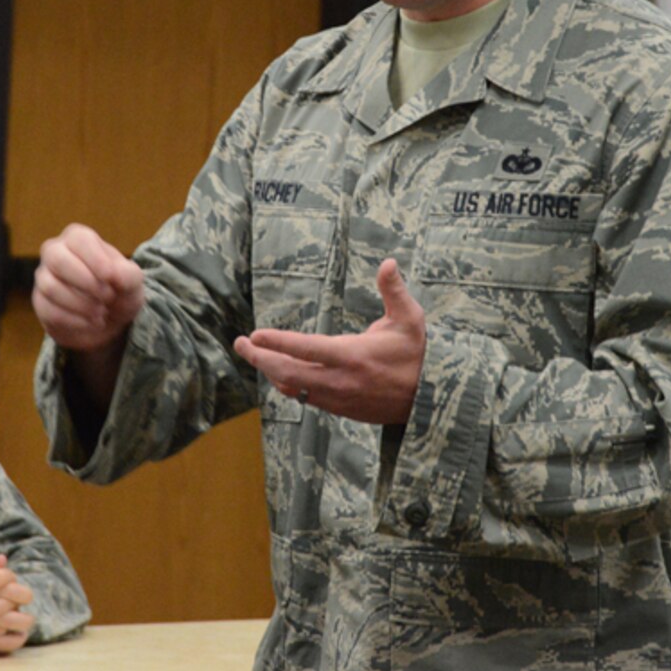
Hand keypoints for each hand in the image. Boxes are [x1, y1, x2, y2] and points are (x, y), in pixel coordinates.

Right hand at [33, 224, 144, 352]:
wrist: (108, 319)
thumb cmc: (119, 290)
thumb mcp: (132, 281)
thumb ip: (127, 274)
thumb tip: (112, 274)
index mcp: (78, 238)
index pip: (79, 240)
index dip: (95, 259)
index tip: (111, 278)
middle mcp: (55, 252)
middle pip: (57, 259)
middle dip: (85, 281)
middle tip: (108, 296)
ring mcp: (44, 277)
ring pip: (51, 287)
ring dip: (81, 303)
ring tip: (102, 312)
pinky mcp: (41, 303)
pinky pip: (49, 310)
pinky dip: (75, 320)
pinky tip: (92, 322)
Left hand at [234, 258, 424, 425]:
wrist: (430, 399)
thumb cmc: (417, 353)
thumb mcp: (411, 318)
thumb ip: (394, 291)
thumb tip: (388, 262)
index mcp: (354, 356)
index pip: (307, 349)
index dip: (278, 342)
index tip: (255, 335)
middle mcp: (341, 380)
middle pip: (288, 373)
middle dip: (260, 359)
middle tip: (240, 344)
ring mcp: (338, 398)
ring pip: (292, 388)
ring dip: (270, 371)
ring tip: (253, 355)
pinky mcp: (339, 408)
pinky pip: (304, 397)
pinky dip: (287, 384)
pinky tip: (278, 371)